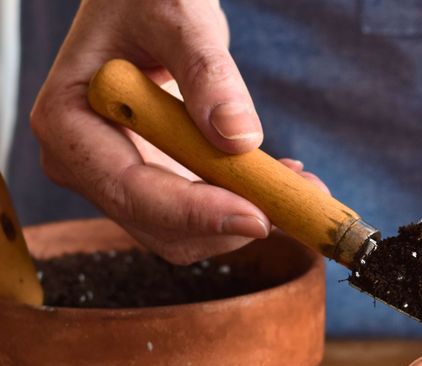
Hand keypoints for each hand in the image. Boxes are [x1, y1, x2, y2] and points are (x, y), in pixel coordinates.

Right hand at [31, 0, 324, 263]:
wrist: (147, 3)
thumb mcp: (178, 18)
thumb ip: (207, 72)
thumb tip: (237, 137)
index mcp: (68, 122)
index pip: (130, 193)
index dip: (196, 213)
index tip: (258, 215)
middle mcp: (85, 163)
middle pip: (162, 228)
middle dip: (231, 222)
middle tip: (298, 195)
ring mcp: (119, 179)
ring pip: (188, 234)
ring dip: (247, 216)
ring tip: (296, 178)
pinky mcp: (155, 184)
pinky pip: (204, 215)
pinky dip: (246, 205)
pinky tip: (279, 174)